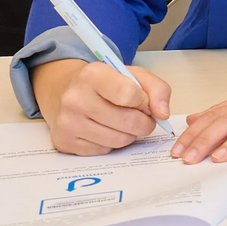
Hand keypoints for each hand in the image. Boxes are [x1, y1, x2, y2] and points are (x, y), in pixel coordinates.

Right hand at [36, 58, 172, 155]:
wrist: (63, 92)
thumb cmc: (104, 83)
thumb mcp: (132, 74)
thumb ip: (157, 89)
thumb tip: (163, 114)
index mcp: (92, 75)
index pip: (129, 94)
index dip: (144, 101)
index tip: (143, 101)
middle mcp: (75, 99)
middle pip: (128, 122)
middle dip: (144, 123)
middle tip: (144, 119)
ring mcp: (67, 122)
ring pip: (118, 140)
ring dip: (130, 135)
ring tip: (125, 123)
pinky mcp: (64, 142)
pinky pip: (103, 150)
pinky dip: (112, 143)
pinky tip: (106, 130)